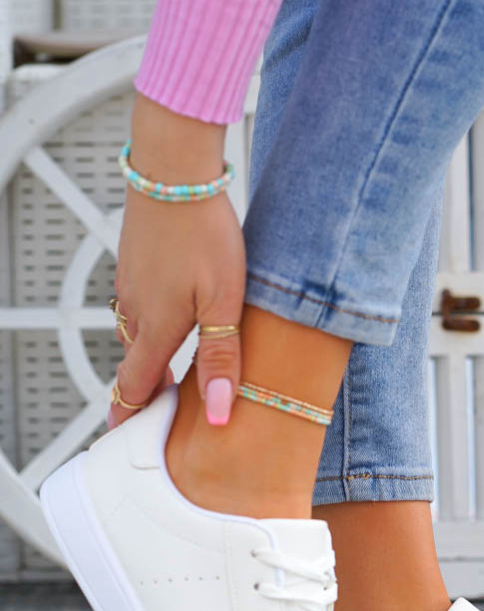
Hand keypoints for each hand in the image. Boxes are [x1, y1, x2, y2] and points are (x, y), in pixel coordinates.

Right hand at [110, 95, 245, 428]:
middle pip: (136, 363)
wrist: (174, 170)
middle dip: (147, 389)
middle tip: (164, 411)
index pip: (134, 388)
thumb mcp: (225, 302)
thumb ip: (221, 358)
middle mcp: (134, 310)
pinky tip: (177, 313)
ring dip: (152, 354)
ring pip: (138, 333)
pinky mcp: (134, 262)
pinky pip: (139, 305)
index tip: (130, 440)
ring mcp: (130, 284)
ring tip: (175, 369)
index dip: (132, 417)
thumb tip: (216, 414)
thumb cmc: (205, 233)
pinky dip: (154, 323)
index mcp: (155, 328)